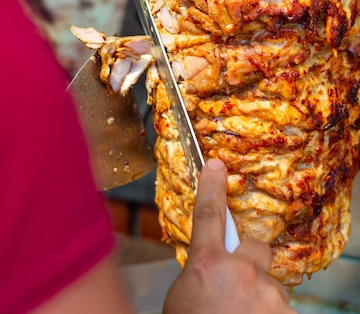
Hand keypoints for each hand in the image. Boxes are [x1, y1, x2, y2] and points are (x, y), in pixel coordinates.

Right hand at [163, 159, 295, 313]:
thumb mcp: (182, 299)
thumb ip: (199, 275)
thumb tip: (212, 269)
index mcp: (207, 265)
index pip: (207, 214)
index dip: (211, 186)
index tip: (215, 165)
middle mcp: (241, 272)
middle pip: (256, 248)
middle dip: (251, 264)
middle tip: (240, 288)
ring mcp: (267, 295)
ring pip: (270, 285)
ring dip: (261, 300)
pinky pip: (281, 310)